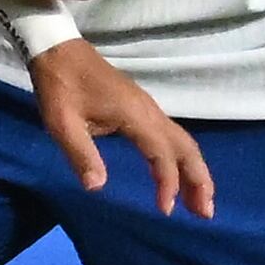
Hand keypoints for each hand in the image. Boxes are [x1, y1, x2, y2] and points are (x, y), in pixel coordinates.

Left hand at [30, 40, 214, 215]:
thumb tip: (97, 187)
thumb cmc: (60, 86)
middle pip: (187, 148)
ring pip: (183, 142)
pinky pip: (172, 136)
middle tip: (206, 213)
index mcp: (135, 115)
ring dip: (195, 171)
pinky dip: (182, 159)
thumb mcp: (62, 123)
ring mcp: (148, 108)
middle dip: (200, 180)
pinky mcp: (142, 108)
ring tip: (200, 202)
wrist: (58, 50)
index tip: (165, 210)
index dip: (168, 183)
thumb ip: (81, 154)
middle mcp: (150, 111)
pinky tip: (179, 175)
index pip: (162, 154)